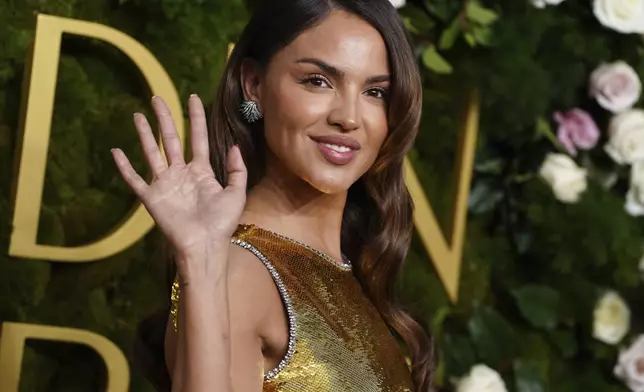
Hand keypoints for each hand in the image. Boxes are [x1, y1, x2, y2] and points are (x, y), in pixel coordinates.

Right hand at [111, 95, 246, 276]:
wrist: (204, 246)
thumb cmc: (221, 224)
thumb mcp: (236, 193)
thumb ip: (236, 170)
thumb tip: (234, 145)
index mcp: (201, 171)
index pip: (197, 138)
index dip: (196, 118)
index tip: (193, 98)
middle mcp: (181, 174)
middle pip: (171, 139)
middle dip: (165, 118)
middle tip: (157, 98)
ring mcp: (165, 184)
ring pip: (152, 152)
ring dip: (144, 134)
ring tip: (138, 115)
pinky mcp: (152, 197)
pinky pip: (135, 179)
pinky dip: (124, 167)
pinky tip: (116, 151)